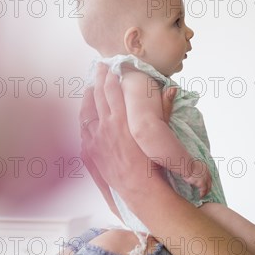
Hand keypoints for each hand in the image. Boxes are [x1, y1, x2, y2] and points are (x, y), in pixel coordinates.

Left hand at [80, 64, 166, 205]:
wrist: (139, 189)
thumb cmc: (153, 163)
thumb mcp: (161, 134)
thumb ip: (165, 109)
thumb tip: (171, 90)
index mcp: (123, 118)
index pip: (113, 88)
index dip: (112, 75)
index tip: (113, 66)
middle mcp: (106, 125)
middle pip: (98, 94)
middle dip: (99, 78)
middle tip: (100, 66)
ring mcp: (95, 138)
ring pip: (87, 109)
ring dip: (89, 94)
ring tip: (91, 84)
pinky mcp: (89, 150)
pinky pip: (83, 127)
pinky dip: (84, 114)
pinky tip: (86, 110)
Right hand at [184, 161, 212, 197]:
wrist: (186, 165)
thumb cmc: (186, 163)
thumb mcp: (192, 164)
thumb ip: (193, 168)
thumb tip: (190, 170)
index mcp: (204, 167)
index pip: (208, 175)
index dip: (207, 180)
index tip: (206, 183)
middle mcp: (206, 172)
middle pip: (209, 181)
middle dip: (208, 186)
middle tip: (207, 191)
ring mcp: (205, 178)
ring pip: (208, 186)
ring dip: (206, 191)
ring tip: (204, 195)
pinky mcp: (201, 183)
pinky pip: (203, 190)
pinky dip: (202, 193)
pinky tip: (200, 196)